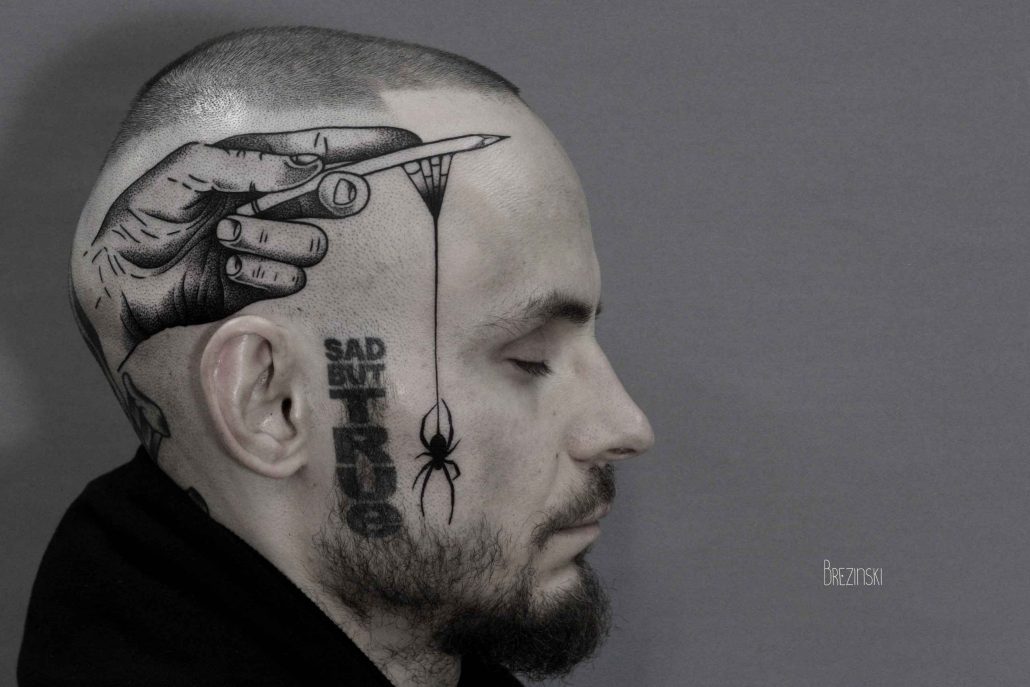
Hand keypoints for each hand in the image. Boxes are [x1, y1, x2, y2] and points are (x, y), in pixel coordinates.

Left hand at [86, 127, 418, 360]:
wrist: (121, 286)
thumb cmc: (144, 221)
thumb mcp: (184, 174)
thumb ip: (245, 166)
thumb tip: (308, 167)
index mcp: (256, 170)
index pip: (321, 151)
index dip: (363, 146)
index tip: (404, 144)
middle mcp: (273, 208)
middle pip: (330, 198)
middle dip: (330, 199)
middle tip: (327, 199)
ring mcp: (273, 249)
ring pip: (313, 244)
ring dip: (269, 238)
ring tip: (226, 238)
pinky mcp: (267, 289)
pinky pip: (291, 281)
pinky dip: (258, 272)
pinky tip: (227, 270)